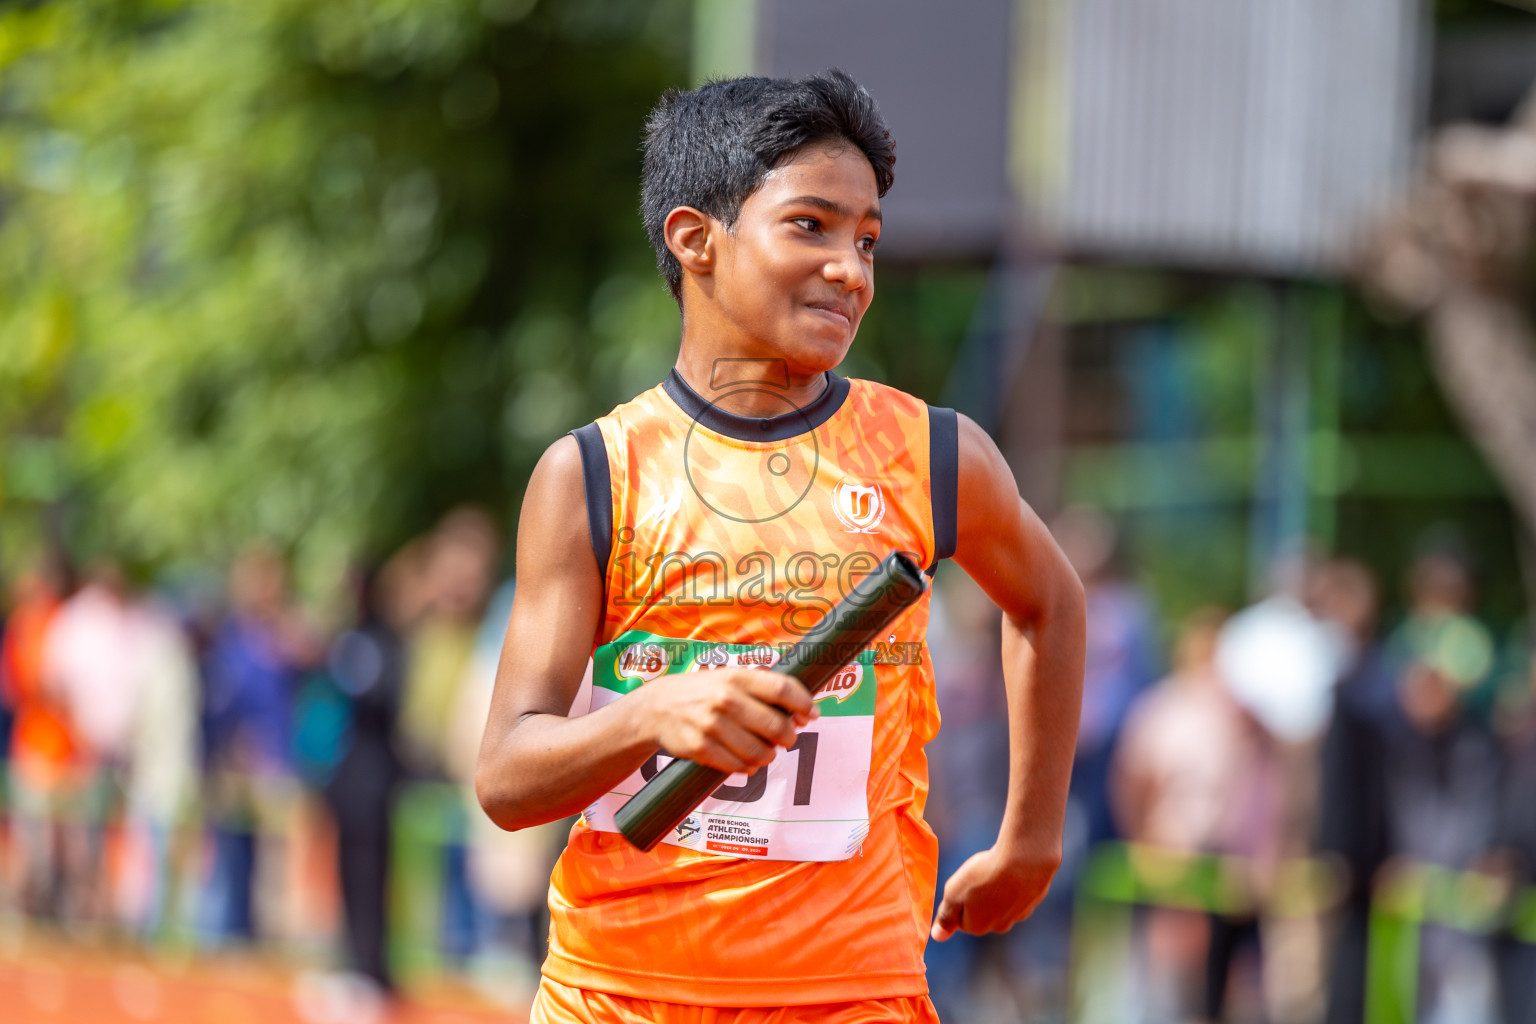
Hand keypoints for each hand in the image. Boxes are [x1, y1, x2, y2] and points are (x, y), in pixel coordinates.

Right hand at [636, 669, 818, 774]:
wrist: (655, 708)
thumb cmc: (702, 692)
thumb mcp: (729, 678)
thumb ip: (763, 690)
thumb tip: (804, 712)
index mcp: (736, 677)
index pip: (783, 689)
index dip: (804, 704)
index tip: (812, 714)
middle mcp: (725, 699)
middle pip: (777, 726)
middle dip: (789, 737)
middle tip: (787, 739)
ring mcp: (712, 725)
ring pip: (760, 752)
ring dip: (768, 756)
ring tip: (764, 752)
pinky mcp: (700, 748)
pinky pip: (738, 766)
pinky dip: (747, 768)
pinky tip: (745, 761)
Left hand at [930, 844, 1059, 941]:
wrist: (1025, 860)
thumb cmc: (985, 875)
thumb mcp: (954, 893)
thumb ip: (946, 916)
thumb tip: (937, 936)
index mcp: (977, 926)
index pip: (960, 918)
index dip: (959, 898)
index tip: (964, 883)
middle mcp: (999, 926)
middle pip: (981, 912)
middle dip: (978, 897)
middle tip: (981, 875)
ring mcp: (1019, 915)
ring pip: (1000, 903)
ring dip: (997, 890)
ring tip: (998, 871)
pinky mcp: (1033, 900)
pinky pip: (1017, 894)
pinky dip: (1014, 884)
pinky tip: (1014, 870)